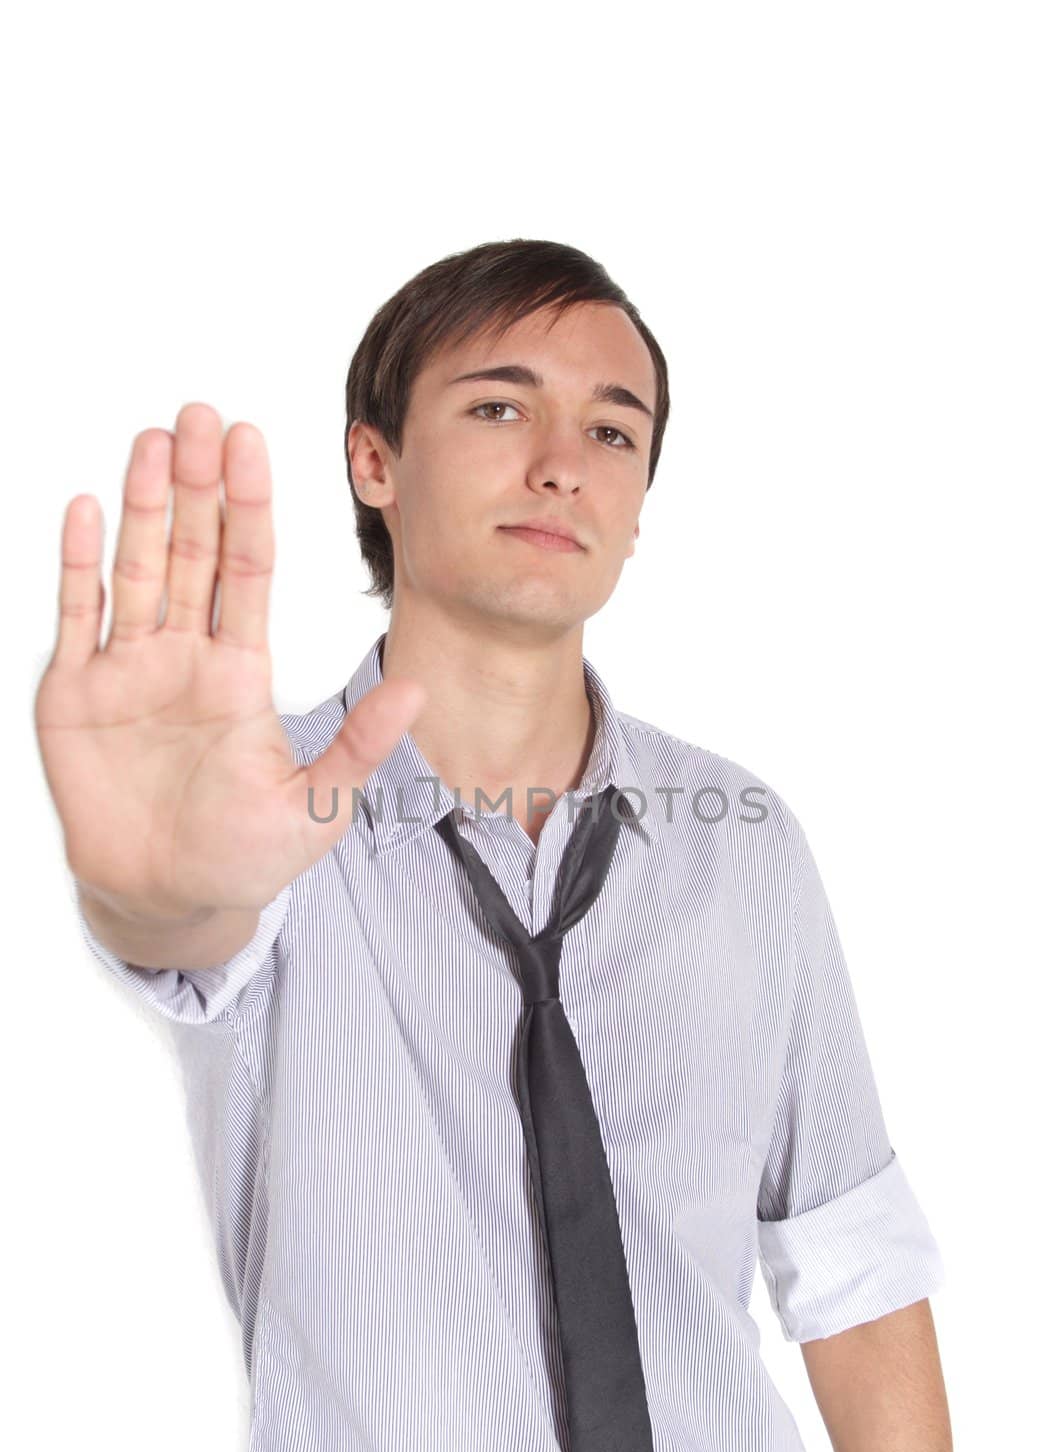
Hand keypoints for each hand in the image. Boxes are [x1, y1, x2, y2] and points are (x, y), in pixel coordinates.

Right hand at [35, 402, 424, 921]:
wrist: (166, 898)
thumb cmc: (242, 857)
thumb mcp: (313, 807)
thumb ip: (358, 747)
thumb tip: (419, 690)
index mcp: (241, 671)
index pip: (247, 569)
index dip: (249, 506)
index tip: (252, 442)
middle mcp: (185, 655)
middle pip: (190, 551)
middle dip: (194, 484)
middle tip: (199, 415)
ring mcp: (127, 668)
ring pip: (135, 567)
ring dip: (139, 504)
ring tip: (151, 441)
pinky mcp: (75, 693)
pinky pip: (77, 614)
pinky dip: (79, 562)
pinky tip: (87, 508)